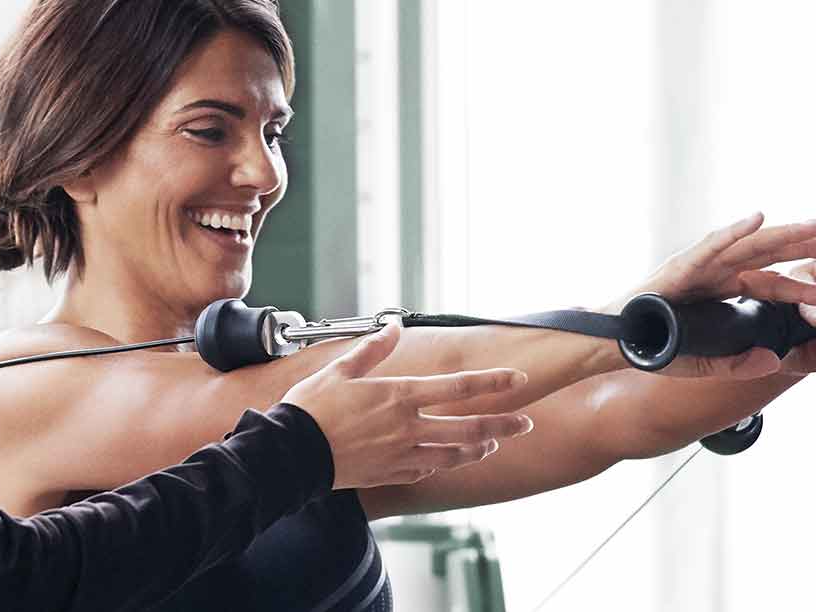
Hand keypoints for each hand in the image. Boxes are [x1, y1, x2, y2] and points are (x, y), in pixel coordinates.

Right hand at [282, 323, 533, 489]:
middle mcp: (409, 428)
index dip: (494, 382)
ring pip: (454, 455)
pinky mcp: (390, 475)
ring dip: (478, 449)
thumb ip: (373, 349)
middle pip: (470, 428)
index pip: (460, 387)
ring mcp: (402, 456)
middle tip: (526, 423)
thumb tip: (394, 326)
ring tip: (492, 444)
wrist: (290, 456)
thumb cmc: (311, 409)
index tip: (518, 379)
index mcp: (400, 396)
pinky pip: (425, 472)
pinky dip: (440, 465)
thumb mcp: (340, 370)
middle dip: (504, 425)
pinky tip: (445, 460)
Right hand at [609, 213, 815, 378]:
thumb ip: (739, 365)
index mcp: (723, 292)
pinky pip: (710, 246)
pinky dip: (734, 232)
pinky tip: (758, 219)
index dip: (801, 288)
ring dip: (782, 234)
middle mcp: (715, 273)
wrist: (615, 344)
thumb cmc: (654, 348)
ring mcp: (699, 266)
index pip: (769, 285)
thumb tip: (774, 362)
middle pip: (767, 256)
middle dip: (804, 248)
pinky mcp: (679, 266)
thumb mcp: (706, 364)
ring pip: (747, 245)